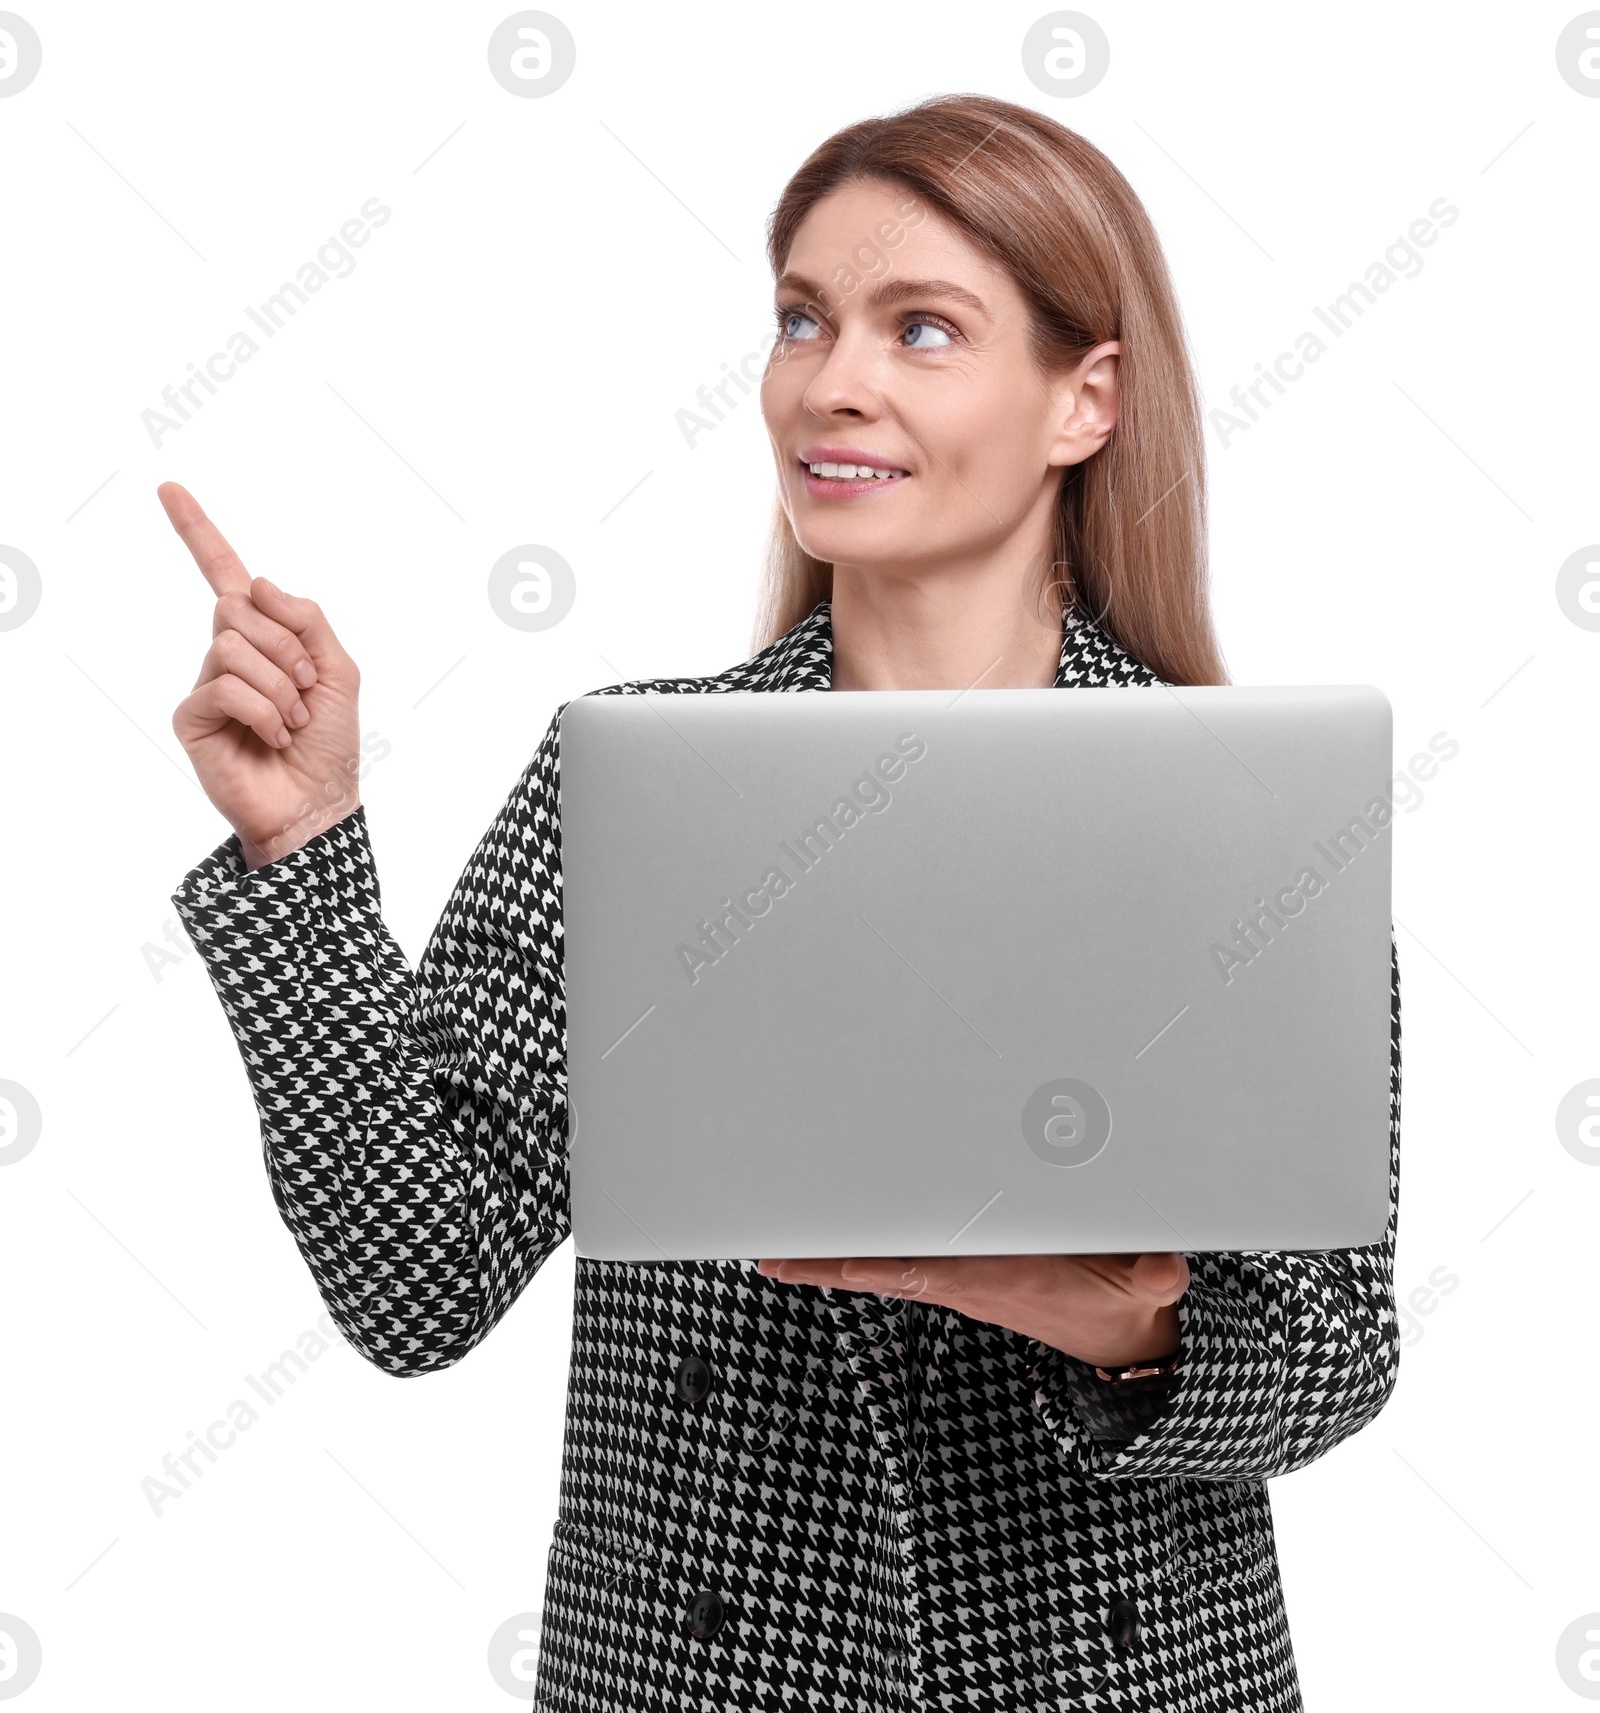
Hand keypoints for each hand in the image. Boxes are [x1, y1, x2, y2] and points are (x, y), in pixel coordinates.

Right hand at [162, 482, 363, 868]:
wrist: (318, 802)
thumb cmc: (329, 743)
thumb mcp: (339, 670)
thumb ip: (307, 619)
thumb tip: (257, 583)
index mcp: (264, 636)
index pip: (227, 574)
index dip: (199, 532)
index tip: (169, 488)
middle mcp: (228, 652)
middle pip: (238, 604)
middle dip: (285, 644)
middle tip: (305, 688)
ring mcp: (207, 682)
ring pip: (233, 643)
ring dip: (280, 684)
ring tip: (291, 720)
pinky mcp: (192, 714)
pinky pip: (225, 684)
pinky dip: (263, 709)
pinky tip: (272, 736)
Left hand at [756, 1252, 1189, 1368]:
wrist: (1122, 1336)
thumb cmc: (1124, 1299)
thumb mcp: (1146, 1288)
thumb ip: (1153, 1275)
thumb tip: (1164, 1273)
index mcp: (997, 1279)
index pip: (925, 1269)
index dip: (876, 1263)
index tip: (832, 1262)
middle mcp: (965, 1279)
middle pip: (884, 1264)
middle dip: (828, 1259)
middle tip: (770, 1251)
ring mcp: (958, 1277)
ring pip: (884, 1260)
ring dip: (832, 1256)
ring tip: (777, 1247)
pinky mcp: (960, 1271)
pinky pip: (898, 1257)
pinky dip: (858, 1252)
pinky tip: (825, 1248)